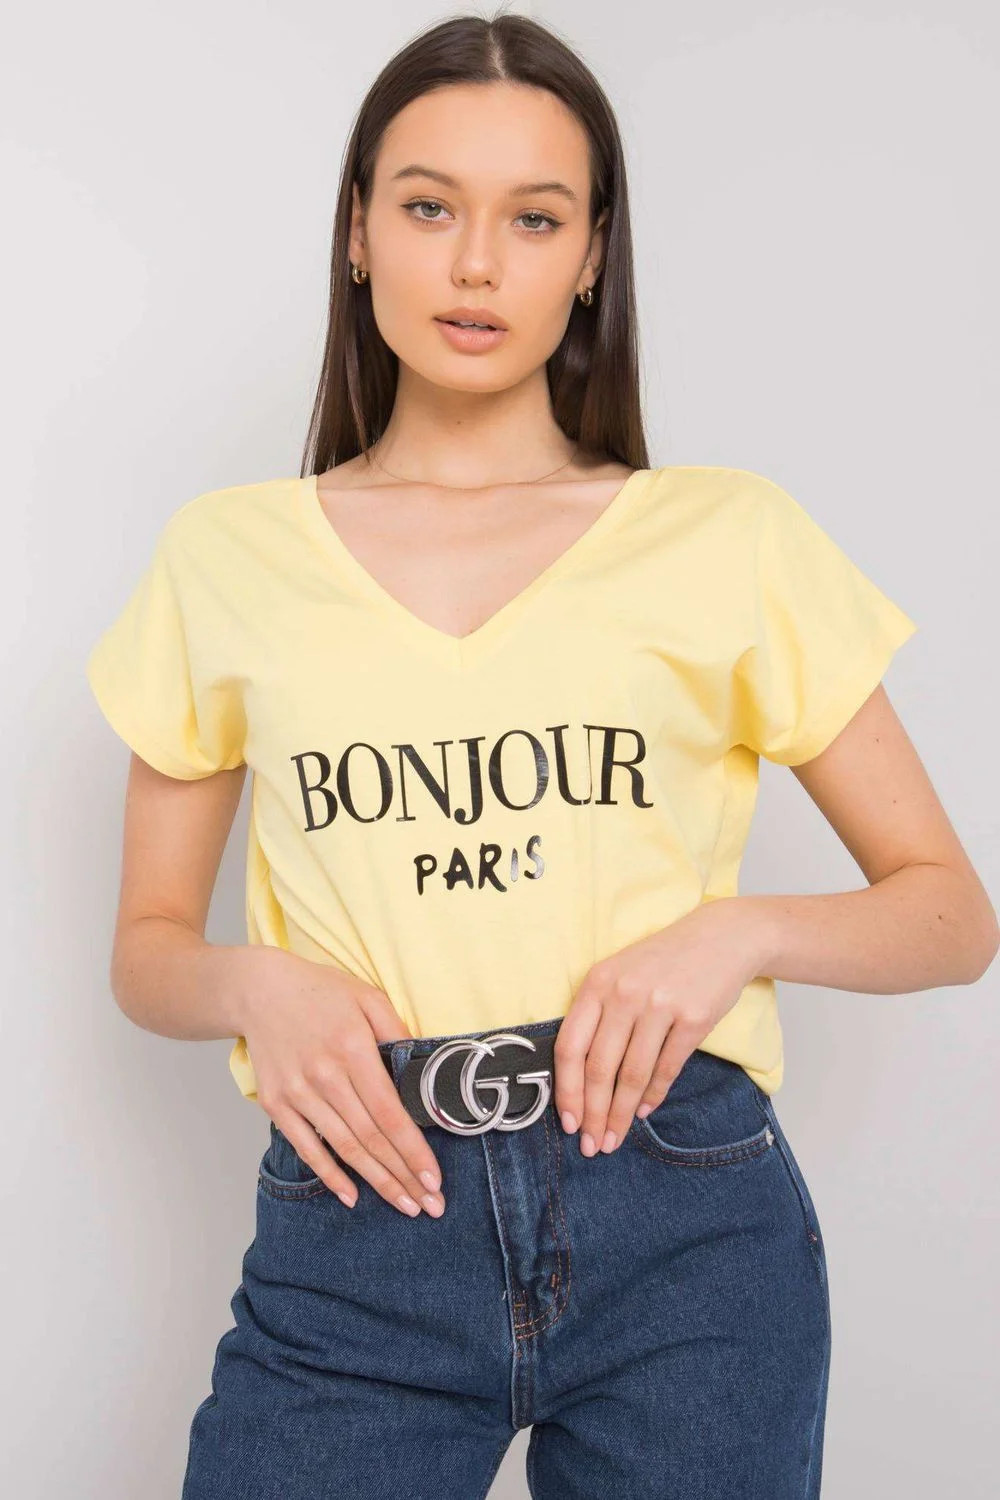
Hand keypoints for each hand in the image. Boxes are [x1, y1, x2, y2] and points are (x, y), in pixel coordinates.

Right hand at [237, 949, 445, 1216]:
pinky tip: (352, 1195)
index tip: (434, 1179)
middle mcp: (325, 1075)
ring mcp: (298, 1092)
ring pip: (344, 1147)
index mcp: (353, 1048)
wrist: (258, 990)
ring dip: (376, 1181)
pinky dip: (330, 1175)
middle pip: (371, 1138)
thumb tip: (423, 1067)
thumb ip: (397, 1030)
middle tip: (430, 1205)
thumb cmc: (319, 992)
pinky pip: (307, 1147)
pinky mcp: (276, 1104)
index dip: (413, 1150)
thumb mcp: (367, 996)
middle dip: (403, 1176)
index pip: (390, 1112)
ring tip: (403, 1204)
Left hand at [553, 898, 763, 1155]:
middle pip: (600, 1067)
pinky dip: (654, 1095)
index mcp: (598, 982)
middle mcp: (625, 993)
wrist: (722, 938)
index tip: (567, 1121)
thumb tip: (580, 1079)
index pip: (570, 1045)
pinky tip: (645, 1111)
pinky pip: (667, 1068)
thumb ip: (598, 1015)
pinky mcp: (694, 1019)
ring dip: (622, 1114)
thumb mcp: (620, 974)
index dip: (566, 1089)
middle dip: (593, 1113)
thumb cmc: (663, 961)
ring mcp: (660, 1005)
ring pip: (633, 1074)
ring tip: (615, 1137)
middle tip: (592, 1144)